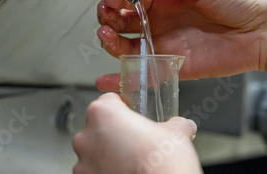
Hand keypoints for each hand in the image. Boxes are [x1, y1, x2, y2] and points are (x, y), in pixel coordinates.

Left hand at [72, 93, 200, 173]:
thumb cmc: (163, 162)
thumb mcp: (176, 133)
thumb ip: (176, 124)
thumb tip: (183, 126)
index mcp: (103, 113)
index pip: (108, 101)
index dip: (123, 107)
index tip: (132, 114)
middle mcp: (86, 136)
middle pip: (98, 127)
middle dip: (115, 133)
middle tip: (136, 141)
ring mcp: (83, 163)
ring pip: (95, 151)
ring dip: (109, 154)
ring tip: (133, 161)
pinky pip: (95, 171)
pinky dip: (107, 171)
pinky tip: (126, 173)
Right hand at [96, 0, 266, 90]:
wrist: (265, 31)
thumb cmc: (242, 1)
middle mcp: (163, 20)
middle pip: (124, 20)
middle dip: (110, 15)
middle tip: (108, 12)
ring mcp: (166, 44)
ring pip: (128, 45)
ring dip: (110, 40)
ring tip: (105, 33)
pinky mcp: (173, 67)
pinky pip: (144, 73)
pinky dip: (123, 78)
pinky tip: (106, 77)